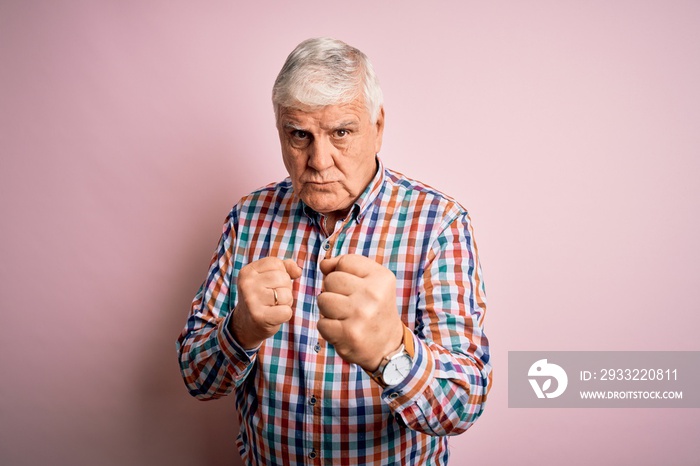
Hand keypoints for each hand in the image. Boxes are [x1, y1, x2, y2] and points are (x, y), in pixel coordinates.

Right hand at [230, 257, 301, 348]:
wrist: (246, 325)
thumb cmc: (262, 298)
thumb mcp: (268, 277)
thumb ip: (284, 267)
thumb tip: (298, 271)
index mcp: (248, 271)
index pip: (276, 263)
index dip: (281, 274)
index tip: (269, 284)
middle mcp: (247, 284)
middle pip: (283, 278)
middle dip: (285, 289)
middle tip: (272, 298)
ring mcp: (251, 300)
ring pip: (286, 295)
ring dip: (285, 302)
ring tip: (273, 307)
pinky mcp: (259, 317)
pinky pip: (287, 311)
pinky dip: (285, 315)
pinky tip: (274, 316)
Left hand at [317, 254, 403, 370]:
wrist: (388, 346)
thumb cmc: (374, 308)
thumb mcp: (372, 280)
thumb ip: (347, 265)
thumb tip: (324, 264)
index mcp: (381, 277)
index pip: (344, 262)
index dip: (342, 273)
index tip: (353, 287)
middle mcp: (373, 294)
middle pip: (330, 280)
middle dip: (333, 291)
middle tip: (349, 304)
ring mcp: (361, 314)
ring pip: (322, 300)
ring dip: (328, 310)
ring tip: (344, 316)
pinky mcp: (349, 334)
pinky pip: (321, 323)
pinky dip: (328, 328)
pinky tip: (343, 330)